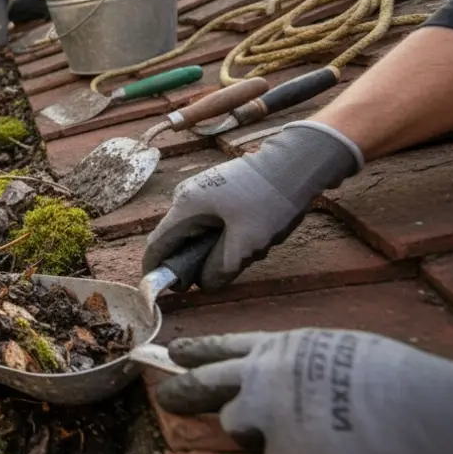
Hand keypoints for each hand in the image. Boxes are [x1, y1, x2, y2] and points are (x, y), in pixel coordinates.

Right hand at [141, 121, 362, 289]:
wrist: (295, 164)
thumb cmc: (268, 201)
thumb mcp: (246, 243)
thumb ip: (220, 268)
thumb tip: (204, 284)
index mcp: (185, 207)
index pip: (157, 244)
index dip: (157, 270)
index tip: (173, 289)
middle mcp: (185, 196)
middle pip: (179, 239)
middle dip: (198, 260)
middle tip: (228, 269)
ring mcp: (200, 190)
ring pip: (199, 232)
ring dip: (218, 247)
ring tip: (251, 247)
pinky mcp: (216, 189)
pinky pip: (211, 221)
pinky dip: (226, 234)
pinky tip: (253, 233)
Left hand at [153, 329, 452, 453]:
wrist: (426, 415)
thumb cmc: (401, 383)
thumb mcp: (342, 351)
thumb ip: (303, 365)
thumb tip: (292, 382)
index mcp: (283, 345)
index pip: (225, 345)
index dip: (197, 351)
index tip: (174, 353)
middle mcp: (263, 375)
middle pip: (204, 385)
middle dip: (182, 393)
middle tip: (169, 399)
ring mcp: (266, 415)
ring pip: (240, 429)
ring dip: (267, 437)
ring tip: (318, 436)